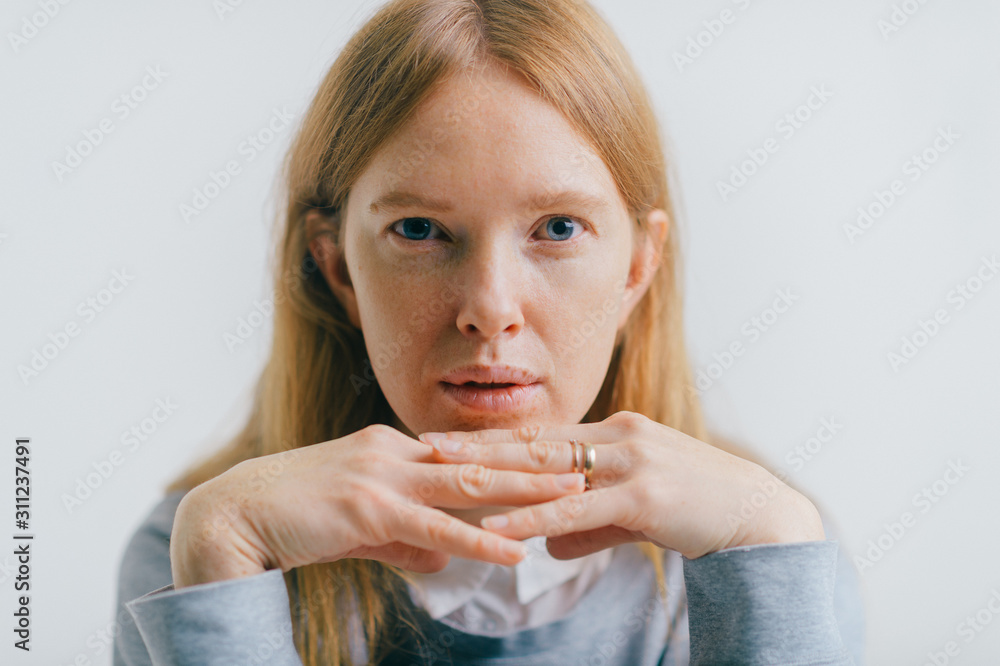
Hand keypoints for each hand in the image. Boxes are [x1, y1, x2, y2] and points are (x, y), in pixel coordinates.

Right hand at [169, 424, 586, 587]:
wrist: (232, 516)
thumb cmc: (293, 518)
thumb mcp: (359, 526)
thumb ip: (403, 536)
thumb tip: (441, 554)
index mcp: (391, 448)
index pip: (463, 454)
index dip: (511, 458)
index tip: (554, 459)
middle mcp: (392, 450)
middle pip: (477, 459)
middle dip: (534, 463)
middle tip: (584, 463)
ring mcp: (381, 474)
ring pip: (467, 484)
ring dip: (523, 491)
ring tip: (570, 494)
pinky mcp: (367, 506)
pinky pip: (435, 526)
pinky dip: (478, 540)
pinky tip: (514, 549)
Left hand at [419, 411, 824, 560]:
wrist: (762, 517)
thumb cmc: (700, 510)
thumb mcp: (637, 514)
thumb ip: (592, 526)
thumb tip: (550, 546)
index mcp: (617, 433)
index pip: (542, 434)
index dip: (494, 437)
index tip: (452, 439)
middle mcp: (620, 436)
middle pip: (534, 441)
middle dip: (478, 445)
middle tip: (428, 446)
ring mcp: (632, 462)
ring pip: (548, 469)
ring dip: (494, 474)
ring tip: (447, 479)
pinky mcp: (644, 495)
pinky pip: (575, 509)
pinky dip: (532, 517)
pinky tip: (498, 526)